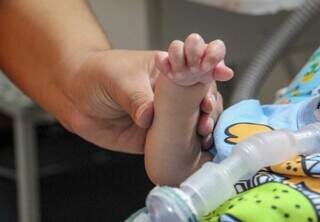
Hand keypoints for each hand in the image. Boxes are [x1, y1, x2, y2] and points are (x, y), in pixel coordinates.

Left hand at [66, 49, 231, 153]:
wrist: (73, 96)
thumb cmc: (96, 74)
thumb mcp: (119, 79)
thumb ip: (136, 98)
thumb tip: (149, 118)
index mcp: (165, 73)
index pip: (194, 71)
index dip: (210, 72)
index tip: (222, 74)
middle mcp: (169, 95)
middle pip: (199, 98)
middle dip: (210, 105)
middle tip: (207, 114)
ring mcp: (164, 117)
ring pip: (191, 122)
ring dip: (202, 127)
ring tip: (204, 132)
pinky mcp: (154, 137)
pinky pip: (174, 143)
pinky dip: (188, 147)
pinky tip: (197, 148)